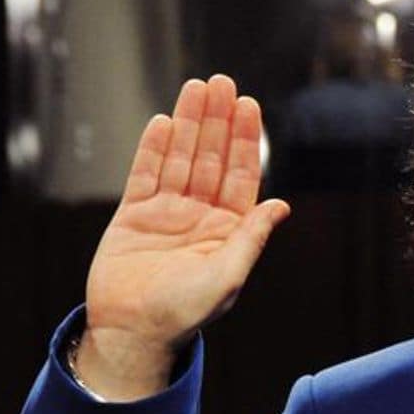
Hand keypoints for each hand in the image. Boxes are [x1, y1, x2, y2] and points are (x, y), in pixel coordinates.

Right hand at [76, 75, 290, 398]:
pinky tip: (164, 121)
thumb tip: (281, 205)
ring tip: (195, 87)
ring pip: (180, 158)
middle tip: (222, 82)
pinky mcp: (134, 216)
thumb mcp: (226, 277)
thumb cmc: (184, 313)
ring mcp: (167, 213)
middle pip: (212, 157)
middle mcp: (200, 215)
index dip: (245, 139)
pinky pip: (145, 174)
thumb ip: (251, 239)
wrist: (132, 331)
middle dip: (217, 120)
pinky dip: (154, 148)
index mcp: (228, 229)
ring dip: (189, 123)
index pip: (241, 175)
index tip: (248, 105)